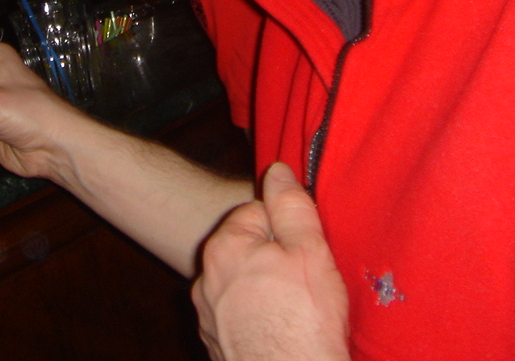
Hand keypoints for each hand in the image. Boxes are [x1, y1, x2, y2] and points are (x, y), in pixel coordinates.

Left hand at [192, 163, 349, 360]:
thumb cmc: (303, 322)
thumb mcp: (309, 252)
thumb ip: (291, 206)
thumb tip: (278, 171)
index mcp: (224, 247)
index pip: (257, 212)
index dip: (287, 229)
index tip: (305, 251)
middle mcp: (205, 279)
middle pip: (247, 248)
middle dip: (274, 259)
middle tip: (303, 283)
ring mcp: (207, 316)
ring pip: (242, 284)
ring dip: (265, 290)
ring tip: (294, 310)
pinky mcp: (216, 344)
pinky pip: (239, 315)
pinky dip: (257, 318)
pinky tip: (281, 329)